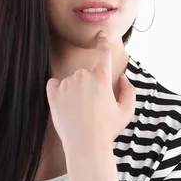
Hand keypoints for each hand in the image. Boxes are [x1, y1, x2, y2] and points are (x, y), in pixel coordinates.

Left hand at [46, 31, 136, 152]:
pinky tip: (64, 105)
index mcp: (102, 78)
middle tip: (92, 108)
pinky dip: (57, 91)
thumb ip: (128, 90)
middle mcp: (83, 76)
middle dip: (89, 86)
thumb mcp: (127, 111)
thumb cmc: (107, 130)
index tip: (101, 34)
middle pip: (85, 73)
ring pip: (70, 81)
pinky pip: (53, 84)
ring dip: (74, 91)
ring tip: (79, 112)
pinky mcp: (52, 95)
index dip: (103, 41)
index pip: (103, 53)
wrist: (86, 147)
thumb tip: (121, 77)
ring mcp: (66, 85)